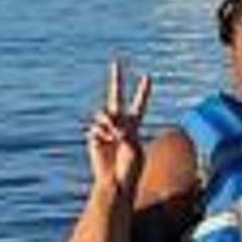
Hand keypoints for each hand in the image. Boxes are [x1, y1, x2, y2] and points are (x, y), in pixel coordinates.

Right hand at [87, 56, 152, 195]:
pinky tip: (105, 143)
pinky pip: (96, 127)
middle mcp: (119, 123)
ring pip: (104, 113)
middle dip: (116, 78)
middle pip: (116, 95)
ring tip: (114, 136)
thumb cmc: (130, 167)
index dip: (143, 91)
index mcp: (134, 125)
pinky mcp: (94, 136)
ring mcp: (106, 128)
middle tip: (117, 61)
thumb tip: (111, 122)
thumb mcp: (134, 147)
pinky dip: (102, 134)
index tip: (148, 76)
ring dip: (109, 123)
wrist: (115, 181)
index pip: (140, 104)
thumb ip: (125, 131)